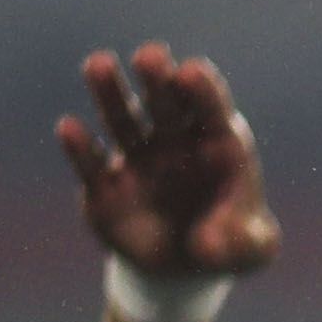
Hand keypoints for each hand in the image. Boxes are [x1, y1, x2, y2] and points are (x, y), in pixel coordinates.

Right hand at [56, 45, 279, 280]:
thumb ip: (242, 242)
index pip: (211, 112)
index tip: (191, 72)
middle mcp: (174, 143)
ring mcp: (137, 160)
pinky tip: (70, 129)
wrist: (188, 265)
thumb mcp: (252, 250)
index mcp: (218, 146)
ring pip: (122, 120)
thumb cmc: (232, 243)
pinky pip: (92, 165)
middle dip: (158, 80)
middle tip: (151, 56)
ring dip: (110, 92)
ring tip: (98, 64)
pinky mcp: (104, 187)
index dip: (203, 92)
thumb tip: (208, 244)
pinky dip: (81, 148)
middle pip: (165, 104)